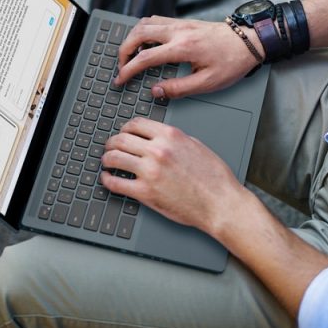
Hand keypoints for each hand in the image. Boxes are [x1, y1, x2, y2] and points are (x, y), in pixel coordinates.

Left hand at [100, 117, 242, 233]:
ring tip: (107, 163)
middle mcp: (158, 150)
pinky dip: (107, 180)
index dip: (124, 128)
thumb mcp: (196, 145)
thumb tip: (159, 137)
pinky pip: (116, 183)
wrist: (221, 203)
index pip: (136, 124)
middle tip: (109, 148)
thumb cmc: (214, 178)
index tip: (122, 133)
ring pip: (114, 158)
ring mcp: (150, 171)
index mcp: (171, 136)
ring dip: (106, 159)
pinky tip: (108, 179)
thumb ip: (174, 139)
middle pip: (121, 139)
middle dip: (111, 143)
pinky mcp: (145, 192)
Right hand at [113, 15, 261, 98]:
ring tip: (130, 55)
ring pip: (145, 23)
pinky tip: (145, 42)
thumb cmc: (233, 62)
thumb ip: (178, 89)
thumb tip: (156, 91)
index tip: (120, 80)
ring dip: (132, 38)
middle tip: (121, 66)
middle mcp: (178, 31)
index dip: (127, 70)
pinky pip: (156, 20)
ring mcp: (180, 23)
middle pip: (137, 34)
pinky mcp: (184, 21)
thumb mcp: (208, 83)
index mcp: (182, 48)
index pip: (144, 58)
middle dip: (123, 50)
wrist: (250, 42)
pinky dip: (144, 30)